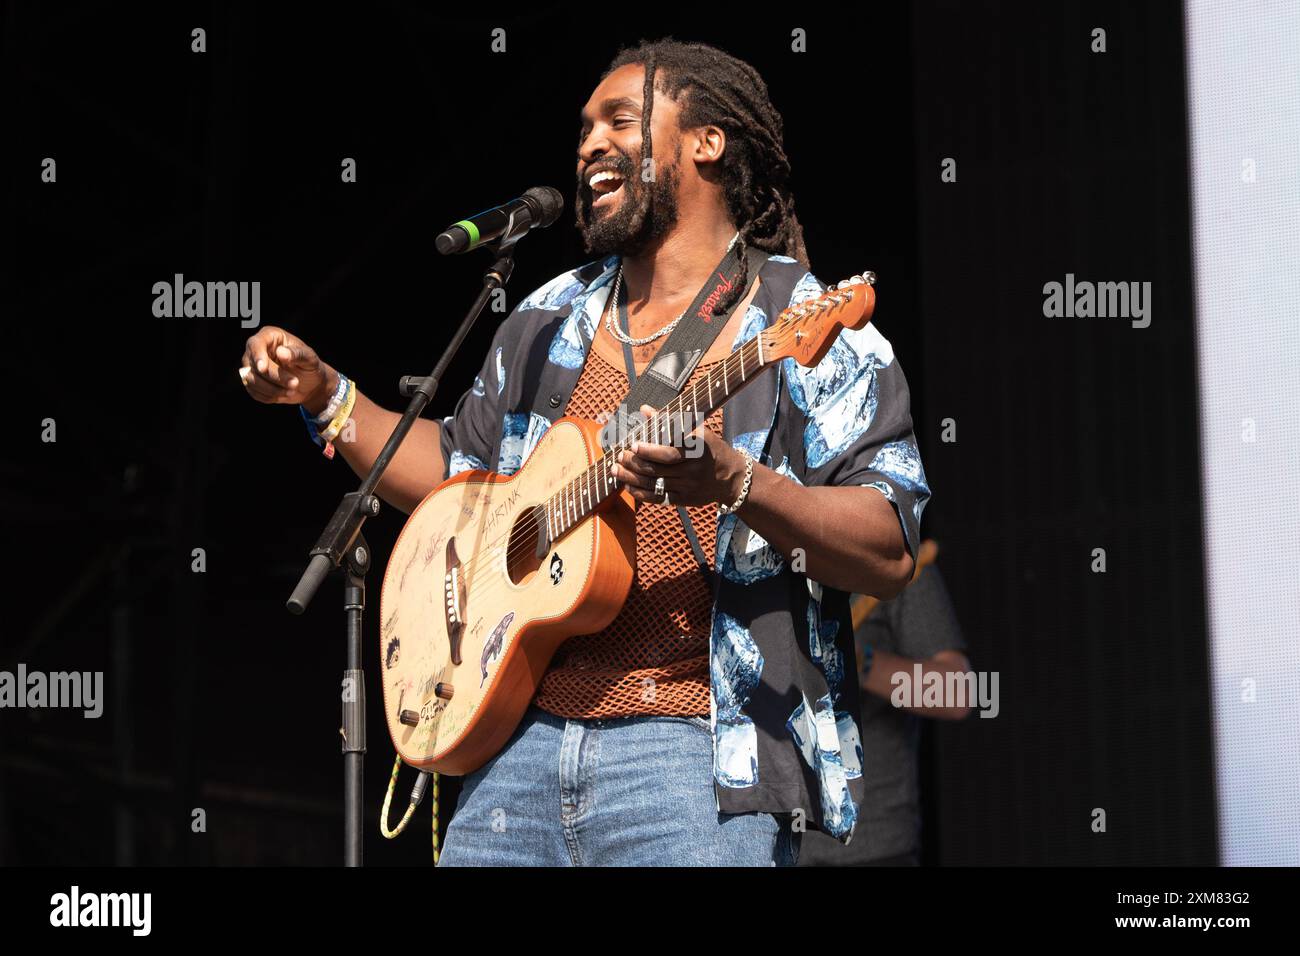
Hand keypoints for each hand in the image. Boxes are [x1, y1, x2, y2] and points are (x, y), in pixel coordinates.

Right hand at [240, 327, 336, 412]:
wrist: (310, 383)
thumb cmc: (310, 365)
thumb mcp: (310, 358)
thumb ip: (298, 354)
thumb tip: (281, 352)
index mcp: (269, 336)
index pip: (255, 344)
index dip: (258, 356)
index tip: (263, 368)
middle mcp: (255, 350)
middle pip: (253, 365)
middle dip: (274, 377)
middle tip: (295, 383)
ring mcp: (251, 367)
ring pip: (251, 380)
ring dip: (272, 389)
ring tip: (292, 390)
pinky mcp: (252, 383)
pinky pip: (254, 392)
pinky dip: (270, 396)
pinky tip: (284, 394)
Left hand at [611, 405, 746, 507]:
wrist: (731, 478)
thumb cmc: (711, 450)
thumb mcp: (698, 432)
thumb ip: (670, 421)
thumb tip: (645, 410)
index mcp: (697, 451)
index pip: (670, 453)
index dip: (650, 450)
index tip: (633, 444)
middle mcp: (692, 471)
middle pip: (658, 469)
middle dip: (634, 463)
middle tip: (619, 455)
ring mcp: (687, 487)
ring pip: (654, 484)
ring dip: (631, 478)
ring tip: (615, 469)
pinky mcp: (683, 500)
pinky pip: (658, 498)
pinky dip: (640, 493)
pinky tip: (627, 486)